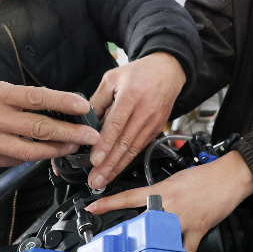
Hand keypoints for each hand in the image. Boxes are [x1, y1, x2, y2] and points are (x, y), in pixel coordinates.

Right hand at [0, 75, 99, 166]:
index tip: (84, 106)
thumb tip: (48, 104)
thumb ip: (11, 95)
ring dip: (56, 150)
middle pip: (38, 127)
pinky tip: (45, 153)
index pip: (35, 98)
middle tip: (91, 136)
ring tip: (73, 147)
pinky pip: (13, 160)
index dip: (63, 103)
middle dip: (70, 132)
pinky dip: (31, 156)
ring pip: (29, 150)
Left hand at [86, 152, 252, 251]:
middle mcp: (169, 205)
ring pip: (162, 238)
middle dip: (131, 234)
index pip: (129, 197)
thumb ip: (159, 193)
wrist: (229, 176)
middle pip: (142, 223)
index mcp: (162, 190)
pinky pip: (187, 250)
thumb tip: (147, 203)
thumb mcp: (175, 180)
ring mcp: (183, 219)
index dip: (108, 203)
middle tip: (118, 244)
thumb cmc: (205, 177)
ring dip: (153, 248)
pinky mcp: (198, 229)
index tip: (92, 208)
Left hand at [87, 52, 186, 188]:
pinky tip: (116, 170)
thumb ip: (98, 101)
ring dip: (117, 167)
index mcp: (131, 95)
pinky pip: (139, 148)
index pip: (116, 123)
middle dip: (108, 164)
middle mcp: (145, 111)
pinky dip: (127, 161)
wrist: (168, 71)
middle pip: (125, 142)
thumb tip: (84, 123)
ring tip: (103, 180)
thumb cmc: (139, 73)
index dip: (105, 143)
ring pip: (133, 149)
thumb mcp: (112, 79)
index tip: (95, 160)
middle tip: (95, 180)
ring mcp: (153, 122)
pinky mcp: (156, 129)